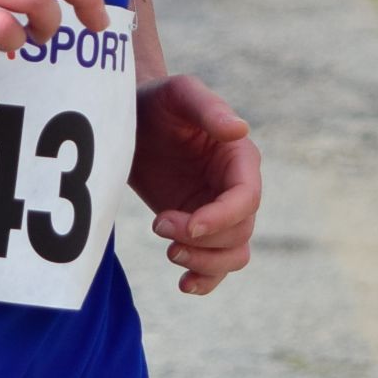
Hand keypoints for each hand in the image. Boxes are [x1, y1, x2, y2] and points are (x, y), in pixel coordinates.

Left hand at [131, 72, 258, 295]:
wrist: (130, 122)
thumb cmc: (157, 101)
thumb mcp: (179, 94)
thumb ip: (208, 108)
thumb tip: (240, 130)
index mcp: (239, 157)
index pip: (247, 198)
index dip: (222, 218)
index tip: (188, 225)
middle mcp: (236, 188)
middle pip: (240, 232)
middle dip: (201, 238)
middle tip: (158, 224)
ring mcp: (219, 211)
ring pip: (233, 254)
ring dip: (205, 262)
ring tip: (169, 251)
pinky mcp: (199, 229)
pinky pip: (216, 265)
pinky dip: (206, 279)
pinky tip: (184, 284)